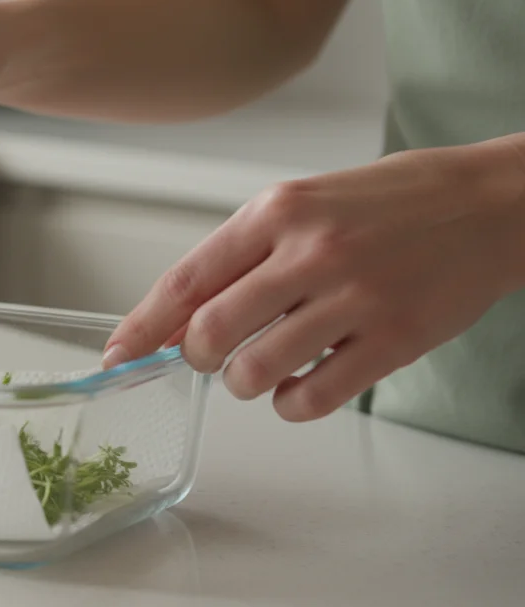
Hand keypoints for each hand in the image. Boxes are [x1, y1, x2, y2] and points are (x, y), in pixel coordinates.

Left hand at [103, 140, 524, 420]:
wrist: (491, 203)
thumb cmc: (390, 203)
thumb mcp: (303, 206)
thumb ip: (240, 258)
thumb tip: (177, 320)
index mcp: (277, 211)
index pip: (185, 281)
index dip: (143, 326)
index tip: (118, 354)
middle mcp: (311, 251)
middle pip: (211, 333)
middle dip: (198, 358)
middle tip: (212, 357)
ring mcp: (354, 297)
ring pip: (255, 373)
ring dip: (245, 384)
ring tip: (264, 367)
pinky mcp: (394, 339)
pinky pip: (312, 397)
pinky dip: (290, 403)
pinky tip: (300, 384)